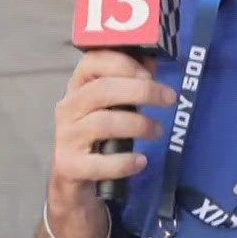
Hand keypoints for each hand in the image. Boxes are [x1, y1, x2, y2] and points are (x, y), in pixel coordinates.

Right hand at [49, 50, 175, 213]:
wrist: (72, 178)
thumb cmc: (96, 135)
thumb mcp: (110, 106)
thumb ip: (129, 82)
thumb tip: (151, 59)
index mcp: (78, 87)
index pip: (93, 61)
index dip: (124, 64)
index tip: (150, 74)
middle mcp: (68, 108)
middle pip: (102, 90)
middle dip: (142, 91)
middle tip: (169, 99)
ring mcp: (67, 137)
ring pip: (104, 123)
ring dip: (139, 125)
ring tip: (158, 131)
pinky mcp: (70, 166)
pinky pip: (100, 163)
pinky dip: (124, 162)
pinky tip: (141, 161)